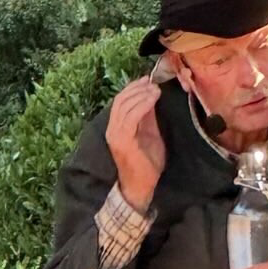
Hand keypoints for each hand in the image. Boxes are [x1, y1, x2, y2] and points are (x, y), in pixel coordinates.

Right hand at [105, 79, 164, 212]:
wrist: (141, 187)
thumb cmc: (146, 164)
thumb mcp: (149, 134)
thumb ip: (148, 117)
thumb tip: (150, 96)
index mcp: (116, 127)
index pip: (120, 101)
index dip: (133, 88)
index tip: (147, 81)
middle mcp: (112, 129)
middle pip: (120, 100)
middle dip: (137, 88)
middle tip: (153, 84)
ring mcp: (116, 135)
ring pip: (124, 105)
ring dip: (141, 94)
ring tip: (155, 90)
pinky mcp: (123, 141)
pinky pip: (131, 117)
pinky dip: (142, 104)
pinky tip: (152, 99)